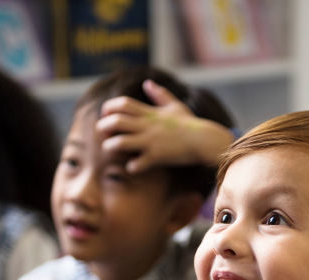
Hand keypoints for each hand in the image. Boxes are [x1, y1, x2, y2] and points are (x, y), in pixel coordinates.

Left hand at [97, 79, 234, 173]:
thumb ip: (159, 94)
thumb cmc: (191, 124)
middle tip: (104, 134)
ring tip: (112, 150)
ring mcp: (151, 141)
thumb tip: (148, 83)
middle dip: (103, 127)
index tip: (107, 116)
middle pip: (115, 121)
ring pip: (120, 143)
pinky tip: (133, 167)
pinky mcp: (157, 156)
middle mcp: (147, 125)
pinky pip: (137, 164)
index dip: (109, 108)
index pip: (122, 104)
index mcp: (149, 113)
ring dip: (111, 147)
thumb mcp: (175, 105)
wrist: (205, 139)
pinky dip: (131, 167)